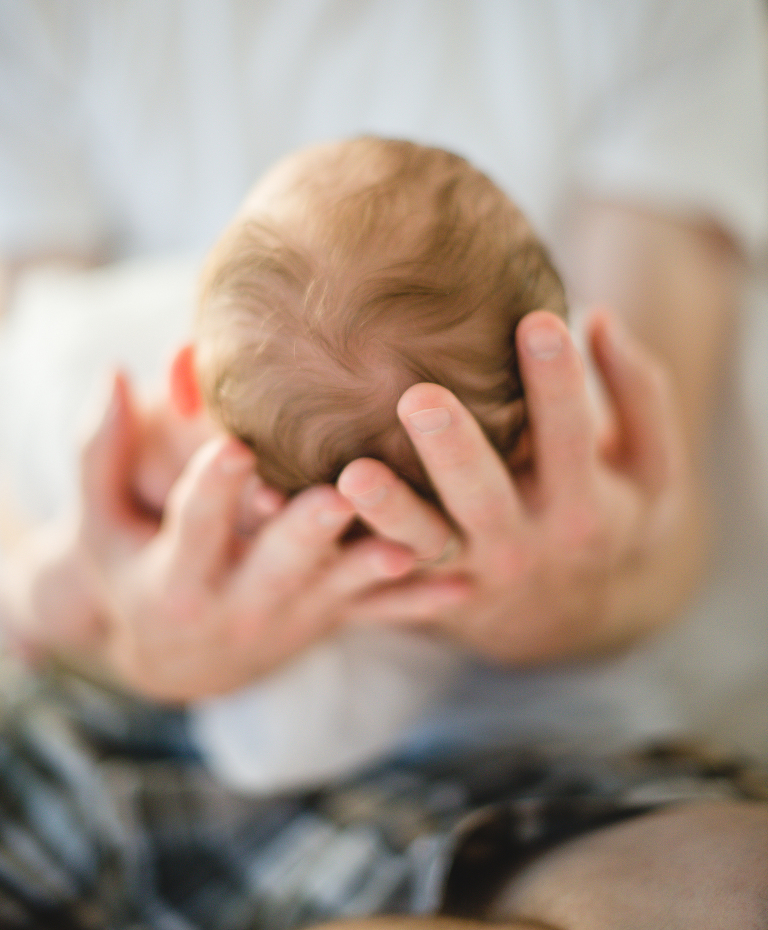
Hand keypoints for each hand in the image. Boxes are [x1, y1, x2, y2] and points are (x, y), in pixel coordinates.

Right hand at [2, 373, 428, 700]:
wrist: (174, 660)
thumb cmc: (130, 564)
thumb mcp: (100, 518)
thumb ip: (100, 448)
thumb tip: (109, 371)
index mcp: (175, 576)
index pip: (191, 526)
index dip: (210, 490)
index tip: (234, 447)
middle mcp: (237, 605)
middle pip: (275, 566)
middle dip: (306, 534)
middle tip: (338, 496)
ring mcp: (291, 617)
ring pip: (339, 592)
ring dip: (377, 566)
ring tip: (414, 539)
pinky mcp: (330, 620)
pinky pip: (380, 615)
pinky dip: (421, 602)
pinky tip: (468, 582)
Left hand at [336, 310, 700, 662]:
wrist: (570, 617)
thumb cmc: (610, 514)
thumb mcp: (651, 467)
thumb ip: (638, 391)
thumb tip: (603, 316)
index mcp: (583, 505)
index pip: (572, 438)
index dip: (558, 383)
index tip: (539, 320)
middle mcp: (523, 543)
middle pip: (485, 498)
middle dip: (454, 451)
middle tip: (419, 396)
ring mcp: (467, 571)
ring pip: (422, 546)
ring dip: (387, 512)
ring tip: (350, 473)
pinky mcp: (423, 588)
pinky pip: (377, 574)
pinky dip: (339, 550)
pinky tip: (288, 507)